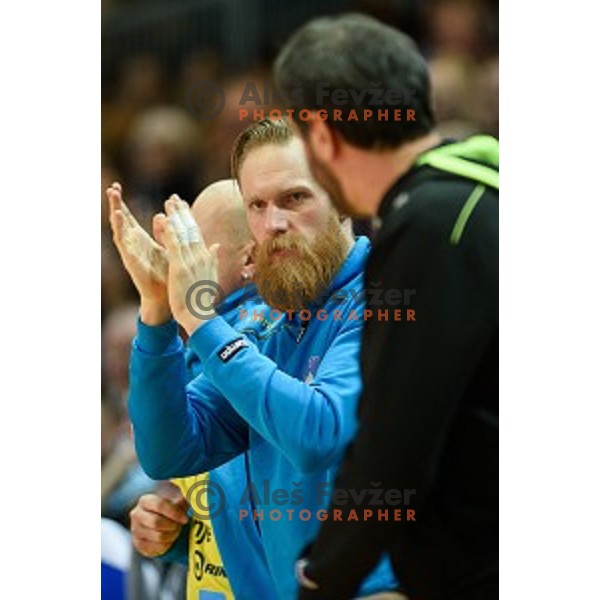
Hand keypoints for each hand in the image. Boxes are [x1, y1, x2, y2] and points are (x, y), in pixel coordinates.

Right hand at [107, 182, 170, 324]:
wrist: (167, 297)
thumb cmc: (167, 274)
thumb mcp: (168, 248)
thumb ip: (166, 232)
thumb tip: (163, 215)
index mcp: (141, 241)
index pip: (129, 218)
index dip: (123, 204)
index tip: (117, 186)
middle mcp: (133, 244)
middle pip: (121, 220)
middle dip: (116, 203)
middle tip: (113, 186)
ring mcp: (130, 251)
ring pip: (120, 228)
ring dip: (116, 211)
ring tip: (113, 195)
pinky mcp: (131, 259)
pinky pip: (123, 242)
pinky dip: (120, 228)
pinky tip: (117, 216)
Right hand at [129, 492, 188, 557]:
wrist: (158, 525)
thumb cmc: (168, 511)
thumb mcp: (175, 502)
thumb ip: (182, 500)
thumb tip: (194, 497)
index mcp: (145, 501)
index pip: (159, 504)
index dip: (174, 512)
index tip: (185, 519)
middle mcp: (136, 515)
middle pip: (156, 522)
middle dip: (172, 525)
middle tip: (180, 525)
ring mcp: (135, 530)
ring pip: (158, 536)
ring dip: (172, 535)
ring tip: (176, 530)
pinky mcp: (138, 544)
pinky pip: (156, 547)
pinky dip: (168, 544)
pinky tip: (170, 538)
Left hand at [155, 194, 220, 335]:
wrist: (200, 315)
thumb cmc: (203, 301)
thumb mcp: (209, 277)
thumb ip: (213, 259)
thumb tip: (216, 245)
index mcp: (206, 258)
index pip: (197, 233)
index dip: (190, 219)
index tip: (184, 206)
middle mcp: (200, 256)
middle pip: (191, 229)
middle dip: (183, 212)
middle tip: (175, 197)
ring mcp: (191, 261)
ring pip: (183, 233)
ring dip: (176, 216)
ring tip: (169, 202)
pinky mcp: (180, 267)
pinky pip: (174, 245)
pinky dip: (170, 231)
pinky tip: (165, 219)